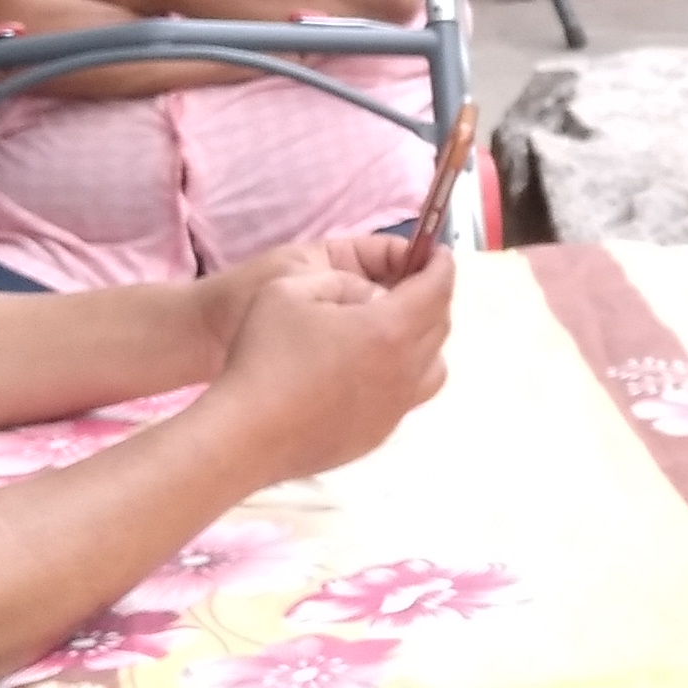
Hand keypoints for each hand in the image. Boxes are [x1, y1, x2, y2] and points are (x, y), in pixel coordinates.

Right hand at [204, 249, 454, 482]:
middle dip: (433, 298)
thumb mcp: (292, 289)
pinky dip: (404, 374)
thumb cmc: (264, 356)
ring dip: (425, 340)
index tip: (438, 252)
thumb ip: (341, 281)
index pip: (437, 289)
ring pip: (434, 367)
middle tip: (411, 285)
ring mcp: (394, 408)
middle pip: (440, 327)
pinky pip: (408, 396)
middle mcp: (404, 371)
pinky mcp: (378, 435)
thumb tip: (372, 294)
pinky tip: (370, 370)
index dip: (441, 264)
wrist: (246, 435)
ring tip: (396, 330)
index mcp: (389, 329)